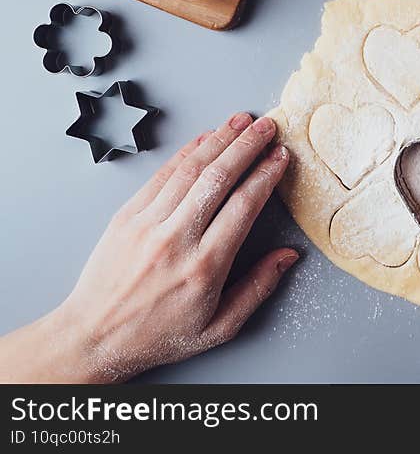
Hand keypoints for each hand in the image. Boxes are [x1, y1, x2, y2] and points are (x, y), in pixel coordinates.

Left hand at [6, 113, 296, 382]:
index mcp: (205, 266)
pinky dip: (185, 152)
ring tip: (241, 121)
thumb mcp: (220, 326)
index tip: (280, 157)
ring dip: (219, 140)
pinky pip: (161, 175)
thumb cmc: (159, 334)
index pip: (244, 205)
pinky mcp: (126, 216)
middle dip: (247, 146)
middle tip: (267, 127)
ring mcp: (147, 224)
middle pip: (219, 178)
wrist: (94, 336)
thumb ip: (258, 288)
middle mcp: (176, 239)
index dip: (266, 175)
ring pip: (190, 170)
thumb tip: (289, 256)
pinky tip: (203, 138)